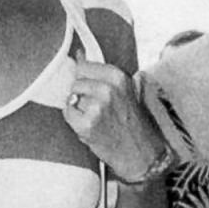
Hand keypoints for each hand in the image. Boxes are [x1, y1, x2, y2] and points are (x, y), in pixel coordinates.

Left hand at [63, 60, 165, 180]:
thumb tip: (79, 53)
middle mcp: (108, 89)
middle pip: (76, 82)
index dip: (84, 78)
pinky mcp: (87, 124)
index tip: (92, 88)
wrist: (140, 154)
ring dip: (78, 108)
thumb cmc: (131, 123)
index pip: (84, 66)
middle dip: (81, 94)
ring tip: (96, 118)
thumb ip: (102, 73)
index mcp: (118, 77)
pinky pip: (68, 113)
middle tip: (97, 108)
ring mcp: (97, 107)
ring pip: (71, 97)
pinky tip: (91, 126)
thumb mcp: (124, 91)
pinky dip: (75, 120)